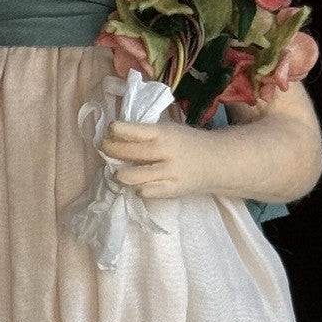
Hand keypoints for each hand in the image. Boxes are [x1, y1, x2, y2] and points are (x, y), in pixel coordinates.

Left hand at [99, 115, 218, 199]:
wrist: (216, 162)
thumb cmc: (186, 143)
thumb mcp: (168, 130)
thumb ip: (145, 134)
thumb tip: (113, 137)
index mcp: (164, 133)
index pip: (132, 131)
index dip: (115, 130)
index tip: (109, 130)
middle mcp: (165, 153)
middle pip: (127, 153)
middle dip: (109, 150)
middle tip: (105, 148)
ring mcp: (168, 174)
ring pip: (130, 177)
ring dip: (119, 173)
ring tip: (120, 170)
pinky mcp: (170, 191)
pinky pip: (143, 192)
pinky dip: (137, 187)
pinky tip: (140, 182)